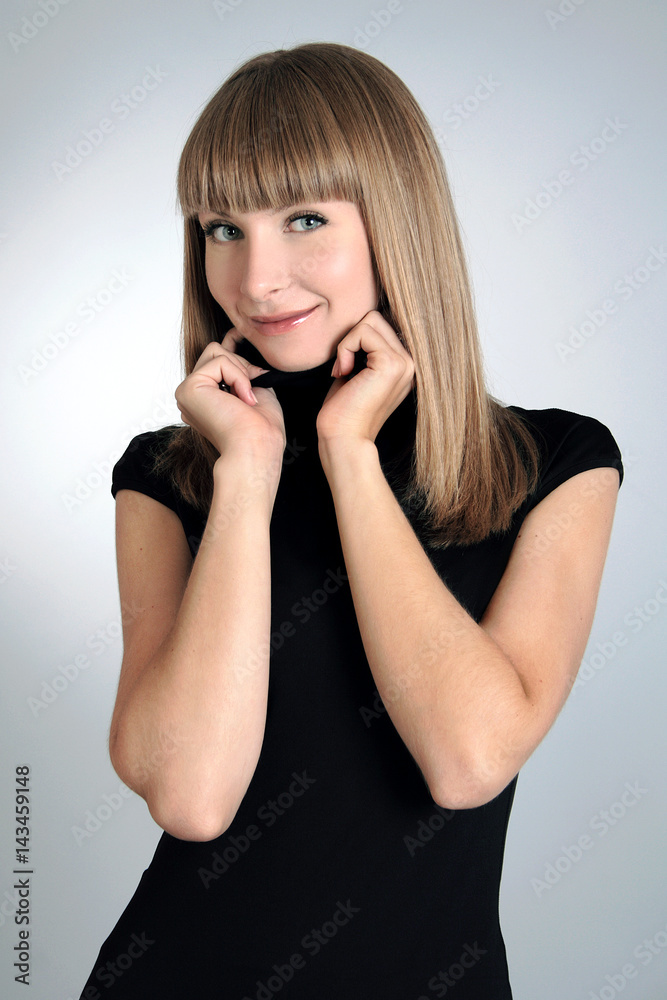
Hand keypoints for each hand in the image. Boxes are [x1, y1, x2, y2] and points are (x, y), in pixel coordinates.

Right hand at [175, 328, 285, 456]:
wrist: (256, 449)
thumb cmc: (260, 430)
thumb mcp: (255, 390)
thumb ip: (243, 370)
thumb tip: (234, 342)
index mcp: (205, 399)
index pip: (213, 361)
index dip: (230, 345)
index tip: (241, 335)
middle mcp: (192, 396)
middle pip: (214, 351)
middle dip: (240, 364)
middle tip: (252, 392)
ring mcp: (187, 392)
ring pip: (215, 352)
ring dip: (239, 370)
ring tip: (246, 398)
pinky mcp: (189, 388)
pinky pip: (218, 361)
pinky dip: (237, 376)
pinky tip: (242, 399)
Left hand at [316, 310, 414, 446]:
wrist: (344, 438)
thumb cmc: (344, 410)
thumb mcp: (358, 372)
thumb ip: (365, 349)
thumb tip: (358, 321)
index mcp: (403, 365)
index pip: (380, 325)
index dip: (356, 339)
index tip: (346, 367)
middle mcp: (410, 363)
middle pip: (376, 318)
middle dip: (352, 337)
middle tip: (343, 367)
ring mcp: (404, 363)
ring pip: (370, 320)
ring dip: (347, 342)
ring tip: (344, 370)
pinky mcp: (391, 363)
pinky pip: (362, 331)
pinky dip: (344, 348)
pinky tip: (344, 372)